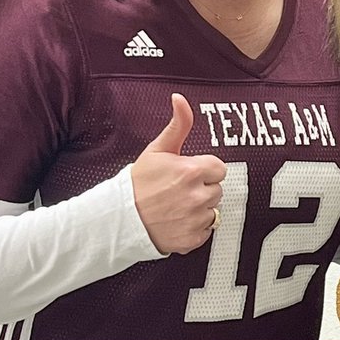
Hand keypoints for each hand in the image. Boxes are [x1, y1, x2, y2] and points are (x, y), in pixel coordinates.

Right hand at [132, 93, 226, 254]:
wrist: (120, 218)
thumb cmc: (138, 183)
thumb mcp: (158, 148)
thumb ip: (178, 124)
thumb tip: (180, 99)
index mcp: (192, 170)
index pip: (219, 168)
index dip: (205, 170)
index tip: (190, 173)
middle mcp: (197, 195)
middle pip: (217, 189)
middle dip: (203, 188)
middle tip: (181, 190)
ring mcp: (194, 219)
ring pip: (213, 211)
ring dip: (200, 209)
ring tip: (178, 206)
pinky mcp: (191, 240)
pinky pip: (206, 232)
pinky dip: (195, 228)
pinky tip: (178, 221)